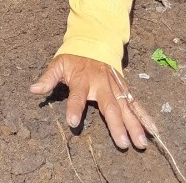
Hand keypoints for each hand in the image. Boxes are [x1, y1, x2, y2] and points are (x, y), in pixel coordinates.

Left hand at [30, 54, 154, 149]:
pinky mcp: (124, 88)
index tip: (72, 122)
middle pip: (109, 105)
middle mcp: (101, 84)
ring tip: (141, 143)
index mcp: (82, 79)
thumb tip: (33, 90)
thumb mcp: (58, 64)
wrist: (94, 42)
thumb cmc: (73, 58)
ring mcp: (115, 86)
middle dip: (116, 124)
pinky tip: (153, 131)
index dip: (75, 108)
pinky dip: (145, 116)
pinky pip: (136, 103)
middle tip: (123, 143)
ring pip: (126, 107)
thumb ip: (47, 78)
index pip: (77, 95)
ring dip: (135, 125)